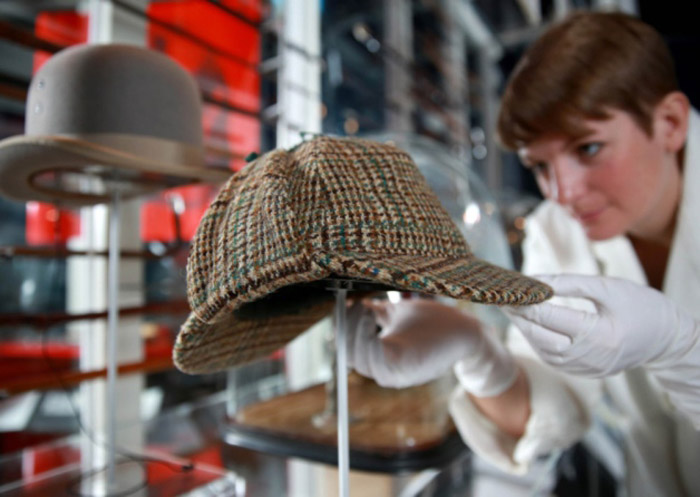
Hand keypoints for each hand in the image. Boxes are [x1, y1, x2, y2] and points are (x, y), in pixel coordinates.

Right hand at [346, 298, 516, 395]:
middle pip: (348, 355)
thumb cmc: (433, 323)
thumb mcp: (397, 316)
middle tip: (355, 304)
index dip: (343, 327)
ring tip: (366, 308)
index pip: (348, 351)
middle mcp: (386, 372)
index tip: (347, 304)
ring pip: (357, 356)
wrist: (465, 332)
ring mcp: (394, 373)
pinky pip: (371, 356)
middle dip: (346, 327)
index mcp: (383, 361)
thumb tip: (350, 301)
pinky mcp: (403, 367)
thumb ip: (375, 313)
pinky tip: (372, 314)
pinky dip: (365, 334)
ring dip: (355, 328)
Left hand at [504, 274, 697, 376]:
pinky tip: (530, 326)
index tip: (508, 288)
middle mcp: (589, 357)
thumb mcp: (608, 287)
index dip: (525, 302)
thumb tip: (536, 280)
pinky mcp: (585, 373)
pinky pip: (553, 358)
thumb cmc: (641, 306)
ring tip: (512, 310)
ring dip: (525, 330)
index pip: (549, 316)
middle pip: (541, 336)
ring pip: (543, 351)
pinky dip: (539, 341)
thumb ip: (570, 283)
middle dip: (519, 316)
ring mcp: (586, 369)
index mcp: (598, 334)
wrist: (667, 339)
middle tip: (501, 299)